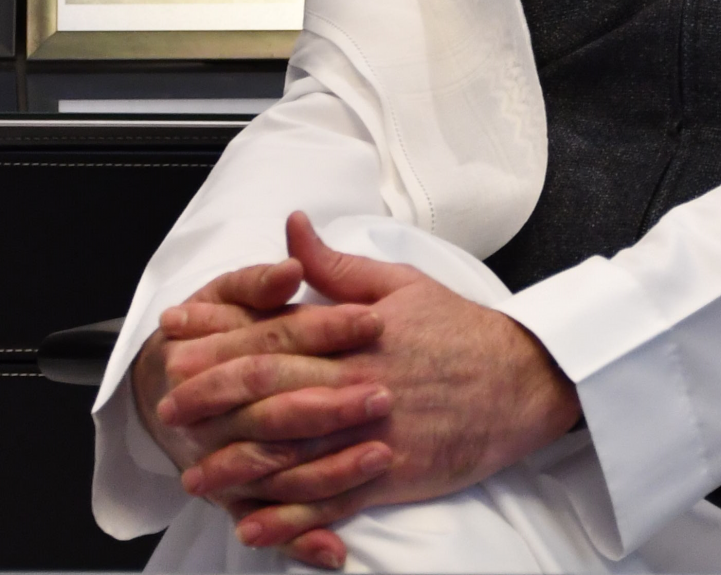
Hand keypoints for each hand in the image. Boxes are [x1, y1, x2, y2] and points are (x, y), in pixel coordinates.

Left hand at [163, 214, 579, 563]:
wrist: (522, 379)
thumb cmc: (460, 329)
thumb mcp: (402, 282)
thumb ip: (338, 264)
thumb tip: (293, 227)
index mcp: (359, 331)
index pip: (278, 330)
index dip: (223, 333)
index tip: (181, 336)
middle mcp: (360, 380)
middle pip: (275, 388)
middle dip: (215, 396)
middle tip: (169, 404)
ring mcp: (374, 430)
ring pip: (294, 450)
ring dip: (239, 464)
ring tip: (195, 474)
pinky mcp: (391, 472)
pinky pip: (331, 497)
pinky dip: (290, 516)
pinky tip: (253, 522)